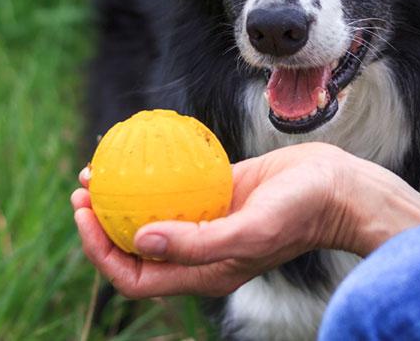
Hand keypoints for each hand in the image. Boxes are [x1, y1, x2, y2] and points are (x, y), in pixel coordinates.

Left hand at [70, 141, 419, 299]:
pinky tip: (134, 143)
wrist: (337, 189)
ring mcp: (206, 221)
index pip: (134, 276)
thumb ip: (196, 244)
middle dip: (99, 222)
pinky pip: (174, 182)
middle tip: (82, 188)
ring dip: (119, 194)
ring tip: (94, 166)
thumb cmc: (299, 215)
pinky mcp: (217, 191)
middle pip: (133, 245)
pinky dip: (151, 169)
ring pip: (149, 210)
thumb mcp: (249, 231)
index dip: (101, 254)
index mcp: (200, 273)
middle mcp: (198, 251)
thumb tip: (140, 240)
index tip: (85, 216)